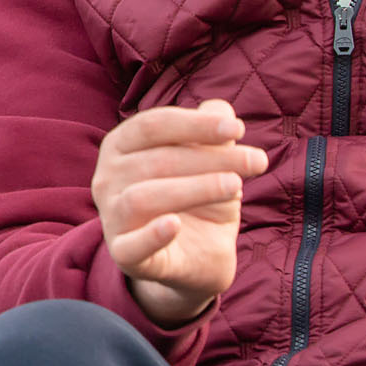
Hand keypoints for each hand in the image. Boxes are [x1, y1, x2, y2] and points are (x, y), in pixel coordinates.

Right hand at [91, 99, 270, 324]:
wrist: (198, 255)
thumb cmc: (199, 198)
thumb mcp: (213, 162)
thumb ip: (212, 132)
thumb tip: (219, 109)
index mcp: (121, 146)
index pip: (152, 126)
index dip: (195, 125)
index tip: (238, 129)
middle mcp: (107, 178)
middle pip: (156, 160)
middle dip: (211, 158)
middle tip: (257, 161)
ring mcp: (112, 218)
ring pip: (144, 197)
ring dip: (194, 188)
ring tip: (235, 186)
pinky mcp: (124, 255)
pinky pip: (131, 246)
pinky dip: (152, 235)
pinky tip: (175, 224)